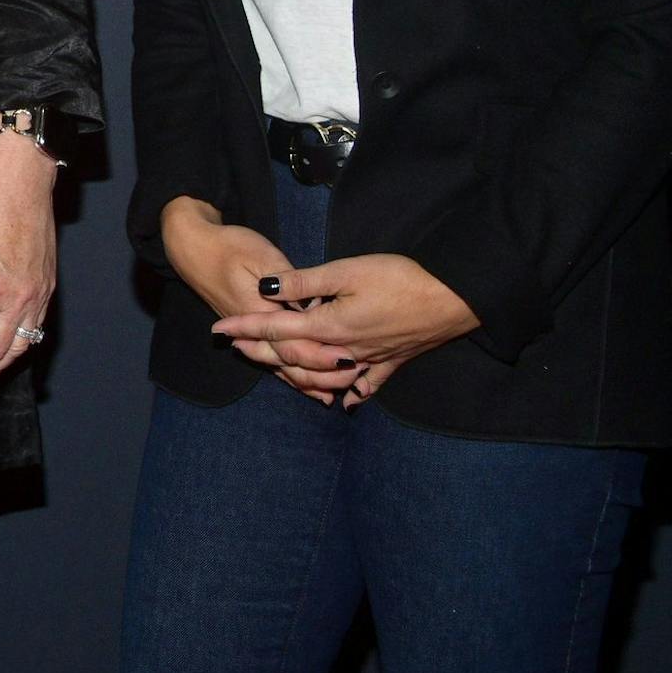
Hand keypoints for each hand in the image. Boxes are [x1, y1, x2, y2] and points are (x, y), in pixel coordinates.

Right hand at [158, 196, 354, 399]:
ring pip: (281, 367)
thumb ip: (289, 282)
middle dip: (321, 373)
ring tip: (341, 387)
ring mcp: (250, 335)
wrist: (192, 248)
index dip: (320, 353)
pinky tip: (313, 387)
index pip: (291, 342)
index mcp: (260, 311)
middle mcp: (254, 331)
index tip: (348, 357)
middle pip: (289, 362)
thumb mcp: (262, 256)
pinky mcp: (250, 334)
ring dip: (310, 380)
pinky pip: (273, 362)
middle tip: (354, 374)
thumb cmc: (229, 247)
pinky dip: (294, 376)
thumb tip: (315, 305)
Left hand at [211, 254, 479, 396]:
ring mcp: (370, 360)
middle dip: (261, 350)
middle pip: (294, 355)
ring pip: (324, 374)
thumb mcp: (346, 271)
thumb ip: (304, 283)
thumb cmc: (399, 278)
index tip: (218, 329)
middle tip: (234, 346)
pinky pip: (366, 384)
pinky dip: (350, 391)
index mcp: (329, 327)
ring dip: (296, 371)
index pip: (276, 329)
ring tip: (275, 366)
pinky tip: (343, 401)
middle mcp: (344, 350)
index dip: (245, 327)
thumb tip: (265, 288)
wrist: (454, 298)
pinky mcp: (394, 361)